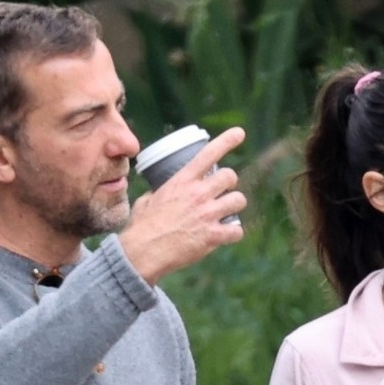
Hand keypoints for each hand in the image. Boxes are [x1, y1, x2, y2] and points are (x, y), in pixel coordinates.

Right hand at [120, 127, 246, 284]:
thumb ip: (160, 192)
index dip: (227, 140)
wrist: (144, 251)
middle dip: (229, 183)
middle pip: (230, 176)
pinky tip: (227, 235)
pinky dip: (234, 233)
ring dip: (234, 205)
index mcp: (183, 180)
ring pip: (238, 200)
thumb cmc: (143, 226)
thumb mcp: (148, 199)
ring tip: (226, 212)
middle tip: (223, 192)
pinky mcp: (213, 236)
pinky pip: (237, 230)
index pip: (209, 153)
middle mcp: (199, 193)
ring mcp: (208, 214)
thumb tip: (161, 193)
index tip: (240, 133)